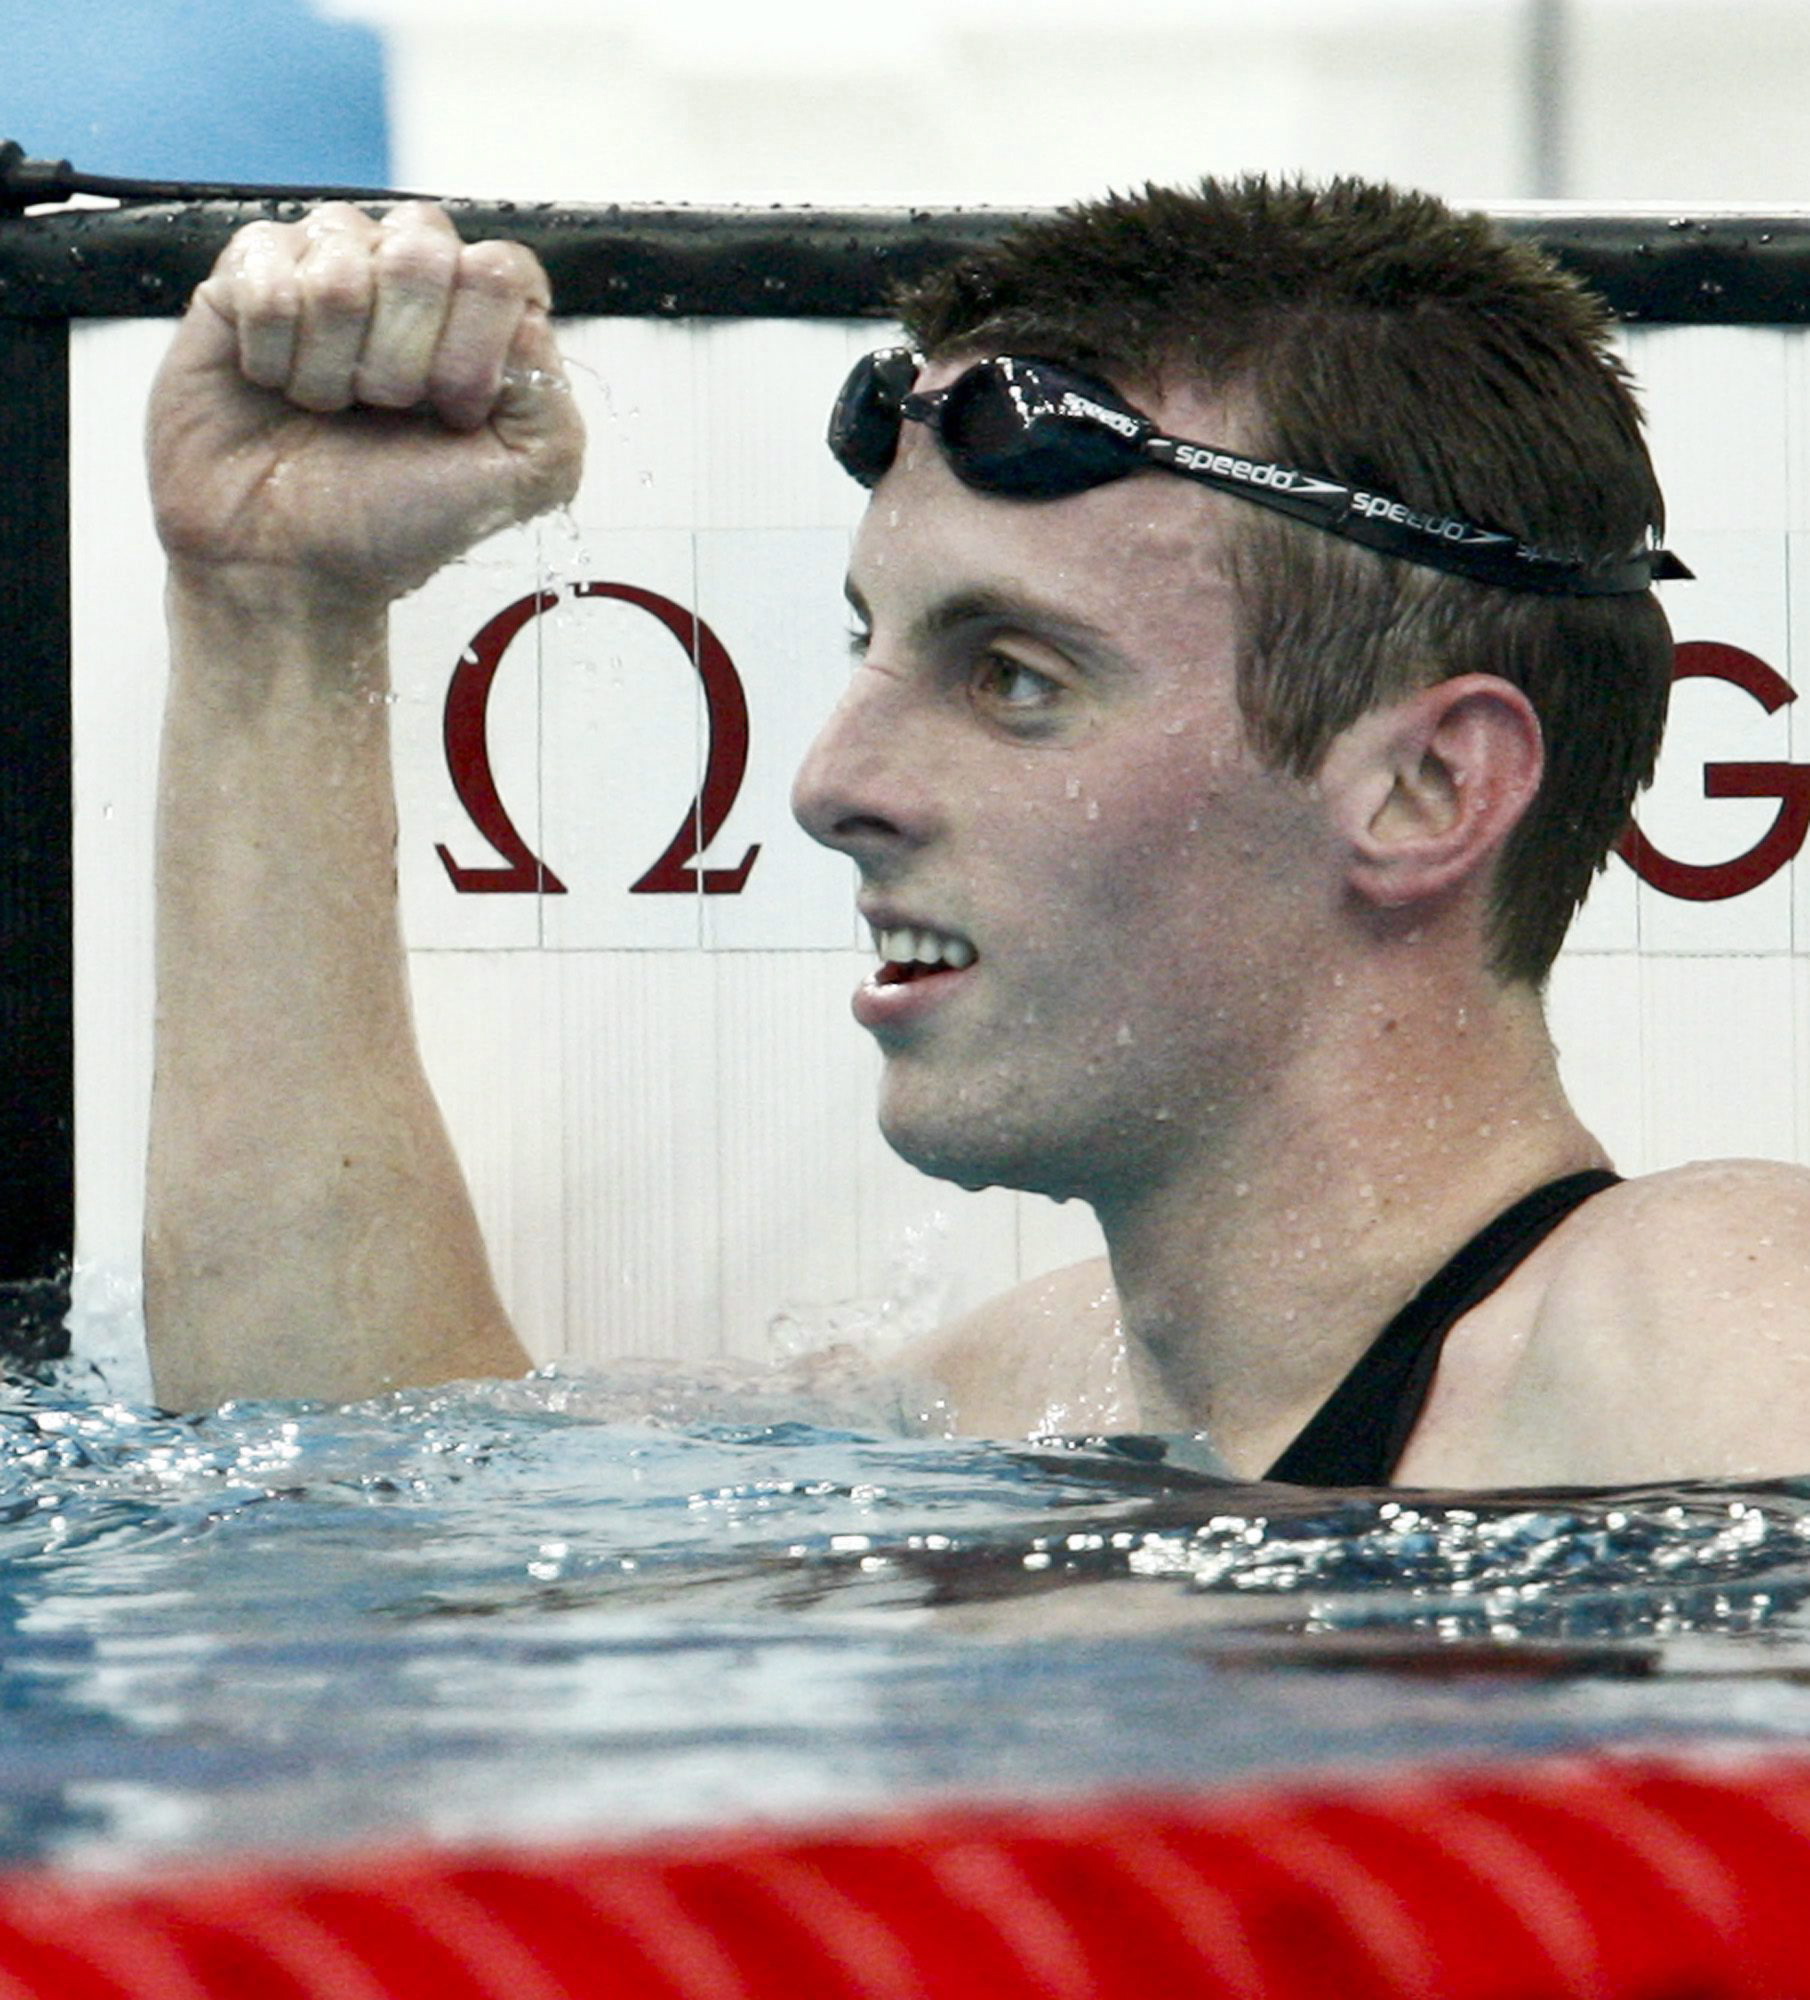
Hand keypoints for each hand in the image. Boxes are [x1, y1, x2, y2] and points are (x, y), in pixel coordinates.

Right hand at [148, 202, 583, 608]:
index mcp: (481, 314)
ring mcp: (326, 264)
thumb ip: (553, 400)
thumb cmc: (398, 520)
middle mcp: (406, 275)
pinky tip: (275, 384)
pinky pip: (268, 273)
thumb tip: (524, 319)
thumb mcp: (520, 480)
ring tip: (327, 407)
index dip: (475, 349)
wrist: (285, 564)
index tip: (453, 415)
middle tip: (382, 411)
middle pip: (423, 249)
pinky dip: (274, 352)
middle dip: (402, 356)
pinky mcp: (246, 274)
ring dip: (334, 362)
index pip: (500, 269)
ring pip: (341, 262)